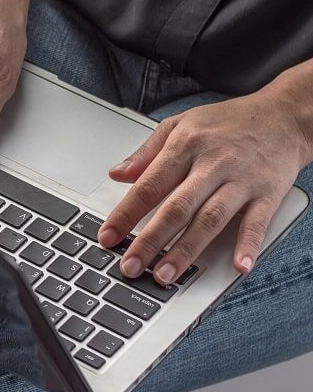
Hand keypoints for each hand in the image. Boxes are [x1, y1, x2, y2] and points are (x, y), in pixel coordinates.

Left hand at [99, 86, 312, 284]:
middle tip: (131, 265)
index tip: (107, 236)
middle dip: (150, 240)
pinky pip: (257, 222)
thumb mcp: (180, 124)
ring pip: (210, 219)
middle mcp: (211, 165)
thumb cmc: (227, 122)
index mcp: (184, 146)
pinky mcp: (268, 194)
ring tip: (166, 275)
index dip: (125, 213)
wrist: (283, 116)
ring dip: (187, 250)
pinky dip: (248, 245)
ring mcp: (241, 181)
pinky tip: (238, 266)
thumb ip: (147, 152)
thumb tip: (117, 174)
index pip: (148, 185)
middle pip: (176, 208)